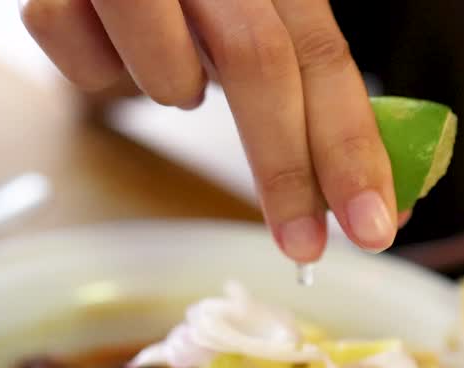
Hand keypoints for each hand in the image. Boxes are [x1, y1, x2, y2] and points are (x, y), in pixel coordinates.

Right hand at [21, 0, 398, 261]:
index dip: (351, 146)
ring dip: (174, 91)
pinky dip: (98, 73)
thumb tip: (377, 203)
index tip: (372, 227)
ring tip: (171, 64)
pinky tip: (106, 37)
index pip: (323, 55)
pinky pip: (86, 70)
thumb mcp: (255, 16)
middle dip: (286, 169)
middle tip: (304, 247)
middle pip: (258, 64)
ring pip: (167, 75)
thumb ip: (312, 92)